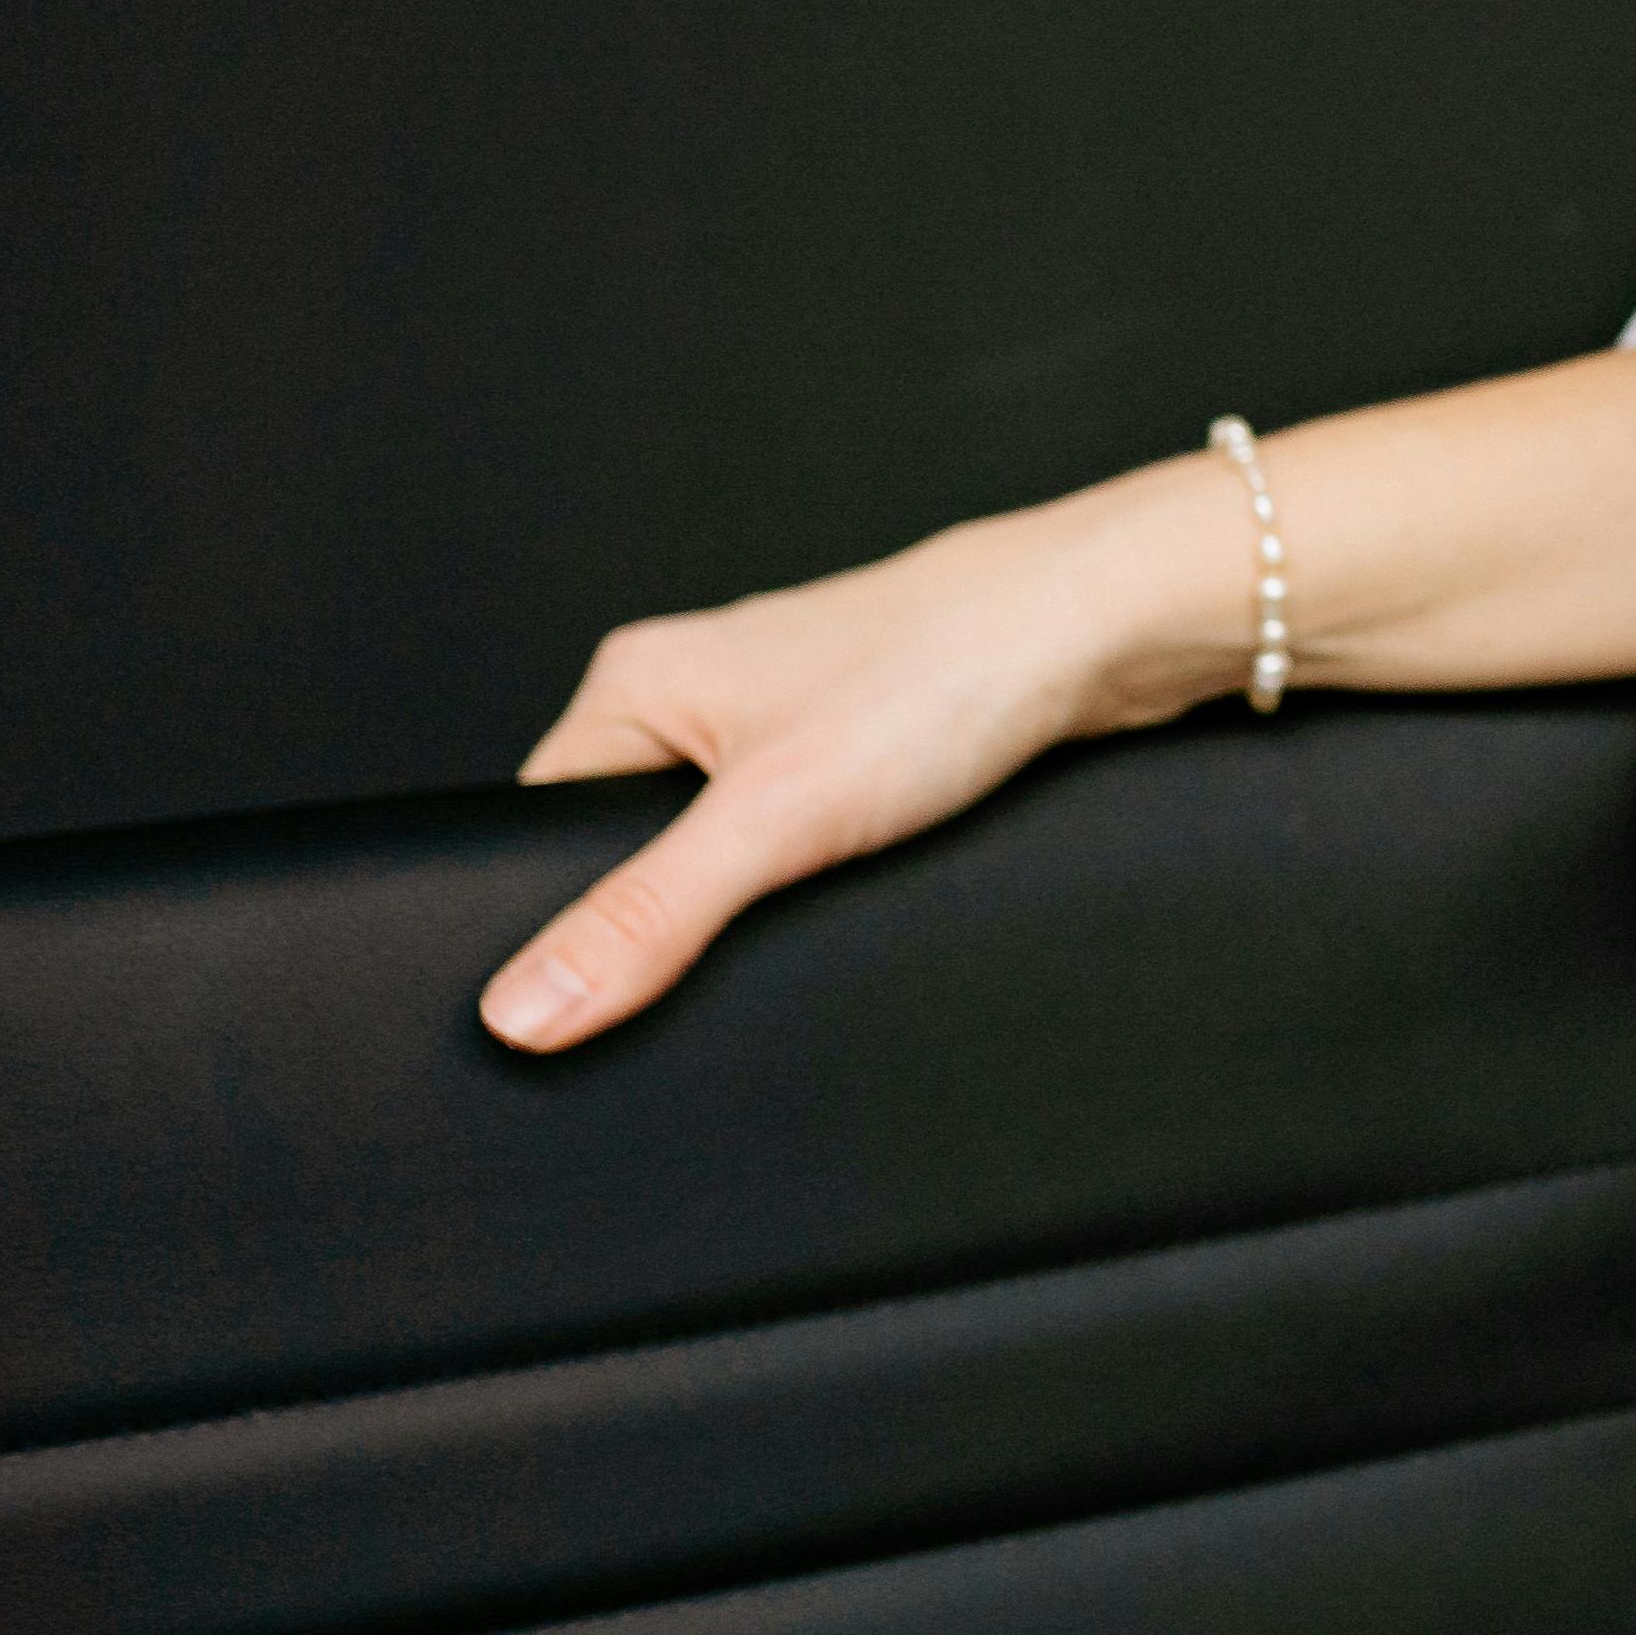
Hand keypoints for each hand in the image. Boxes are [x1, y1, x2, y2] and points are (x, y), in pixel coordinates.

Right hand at [470, 339, 1635, 1052]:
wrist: (1113, 624)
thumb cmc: (950, 670)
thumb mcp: (774, 818)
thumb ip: (646, 919)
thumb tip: (522, 1010)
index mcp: (635, 684)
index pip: (535, 828)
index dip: (547, 920)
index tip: (565, 1000)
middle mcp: (706, 692)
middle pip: (632, 852)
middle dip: (659, 926)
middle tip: (689, 984)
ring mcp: (794, 721)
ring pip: (732, 855)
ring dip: (754, 910)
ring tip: (788, 934)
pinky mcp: (879, 751)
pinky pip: (815, 845)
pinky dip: (826, 888)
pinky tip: (852, 916)